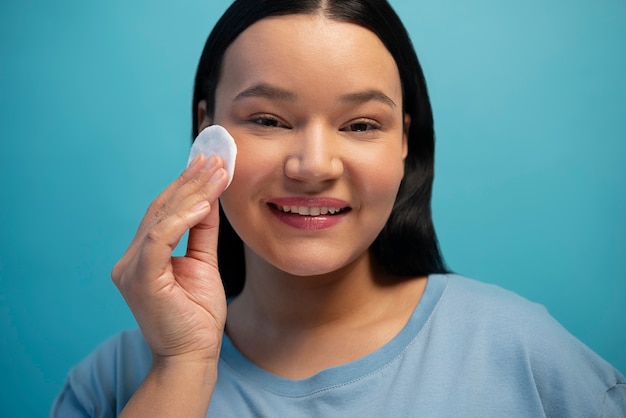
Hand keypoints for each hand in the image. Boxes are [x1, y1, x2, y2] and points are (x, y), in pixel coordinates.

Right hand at [112, 154, 228, 363]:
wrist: (193, 355)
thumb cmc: (198, 315)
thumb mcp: (203, 264)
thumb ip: (201, 232)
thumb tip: (209, 198)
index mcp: (143, 256)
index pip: (163, 212)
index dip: (186, 185)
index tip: (209, 163)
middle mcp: (131, 259)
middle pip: (161, 209)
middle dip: (190, 181)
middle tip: (215, 158)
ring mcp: (131, 268)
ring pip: (161, 218)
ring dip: (192, 192)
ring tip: (217, 172)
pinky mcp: (140, 279)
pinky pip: (159, 238)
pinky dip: (181, 218)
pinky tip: (204, 203)